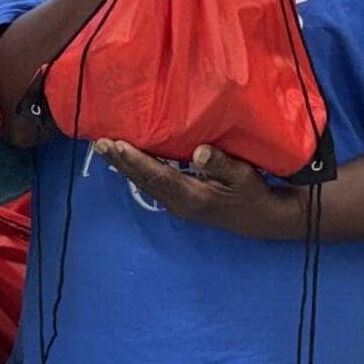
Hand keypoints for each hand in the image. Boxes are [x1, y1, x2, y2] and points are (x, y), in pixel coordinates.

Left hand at [94, 139, 306, 239]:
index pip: (156, 175)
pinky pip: (153, 183)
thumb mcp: (243, 176)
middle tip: (99, 143)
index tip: (115, 144)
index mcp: (192, 197)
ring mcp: (178, 205)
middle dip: (120, 161)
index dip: (134, 160)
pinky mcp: (180, 202)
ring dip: (126, 165)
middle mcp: (179, 203)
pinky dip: (138, 169)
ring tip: (106, 147)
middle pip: (143, 179)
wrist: (264, 220)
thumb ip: (221, 163)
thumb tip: (200, 151)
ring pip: (146, 182)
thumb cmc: (254, 194)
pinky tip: (129, 159)